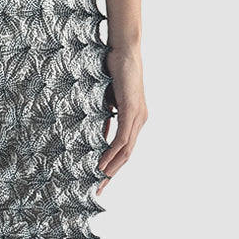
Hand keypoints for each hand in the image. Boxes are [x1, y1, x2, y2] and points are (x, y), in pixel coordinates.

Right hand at [97, 44, 147, 193]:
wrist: (124, 50)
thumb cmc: (114, 70)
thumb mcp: (108, 100)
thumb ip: (106, 117)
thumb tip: (99, 134)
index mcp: (135, 118)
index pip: (125, 148)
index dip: (114, 165)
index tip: (102, 179)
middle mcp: (140, 120)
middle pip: (127, 155)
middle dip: (113, 173)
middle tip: (99, 189)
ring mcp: (137, 116)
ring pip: (126, 150)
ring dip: (111, 167)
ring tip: (99, 181)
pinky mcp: (130, 110)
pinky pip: (121, 138)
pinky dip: (111, 153)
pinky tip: (101, 164)